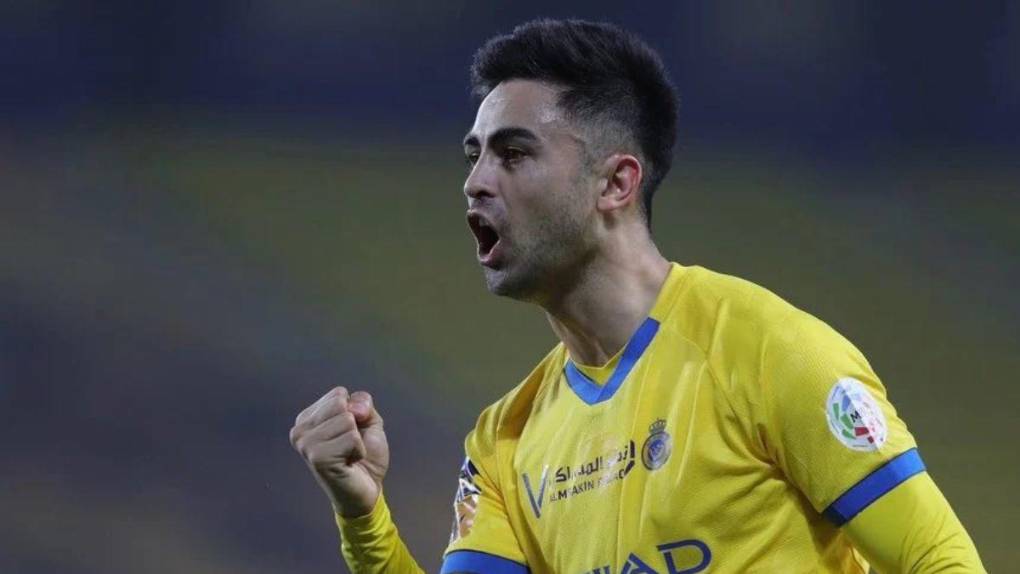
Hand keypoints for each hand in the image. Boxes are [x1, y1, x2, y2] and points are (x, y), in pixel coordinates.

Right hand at [289, 387, 388, 517]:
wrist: (367, 490)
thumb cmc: (364, 456)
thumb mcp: (368, 421)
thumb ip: (362, 403)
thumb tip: (353, 408)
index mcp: (307, 418)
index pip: (338, 394)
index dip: (355, 412)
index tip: (350, 434)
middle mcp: (300, 431)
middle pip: (340, 404)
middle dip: (356, 425)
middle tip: (350, 447)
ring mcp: (306, 445)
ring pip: (347, 420)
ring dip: (357, 440)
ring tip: (348, 456)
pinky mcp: (317, 458)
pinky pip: (351, 438)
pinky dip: (358, 450)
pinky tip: (349, 463)